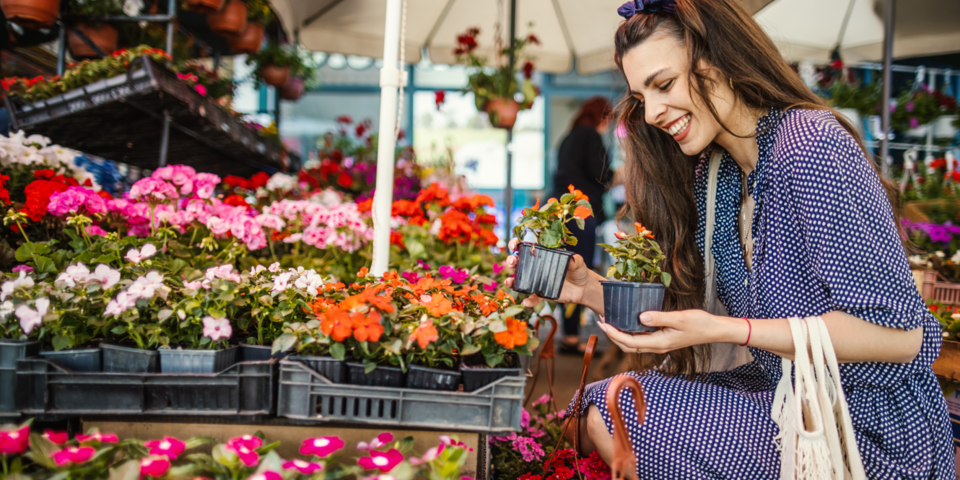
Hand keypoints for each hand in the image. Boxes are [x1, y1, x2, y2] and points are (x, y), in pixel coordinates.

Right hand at [503, 238, 599, 307]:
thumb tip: (573, 258)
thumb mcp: (579, 263)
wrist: (583, 288)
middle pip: (520, 262)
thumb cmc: (579, 271)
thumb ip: (576, 260)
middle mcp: (537, 267)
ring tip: (509, 282)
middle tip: (512, 262)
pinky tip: (526, 302)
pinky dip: (529, 300)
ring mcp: (538, 281)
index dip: (518, 245)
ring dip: (512, 281)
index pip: (528, 248)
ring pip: (521, 280)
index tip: (514, 245)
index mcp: (543, 256)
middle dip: (512, 260)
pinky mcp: (542, 293)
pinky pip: (533, 297)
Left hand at [597, 309, 732, 353]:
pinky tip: (626, 323)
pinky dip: (630, 333)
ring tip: (609, 322)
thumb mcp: (679, 318)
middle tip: (600, 321)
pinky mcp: (662, 340)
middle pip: (627, 346)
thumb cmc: (699, 323)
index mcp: (659, 343)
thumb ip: (659, 318)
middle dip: (612, 336)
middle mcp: (657, 346)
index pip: (629, 341)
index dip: (613, 334)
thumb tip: (640, 317)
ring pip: (633, 344)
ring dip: (619, 335)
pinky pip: (641, 339)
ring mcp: (660, 344)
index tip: (602, 323)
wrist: (713, 330)